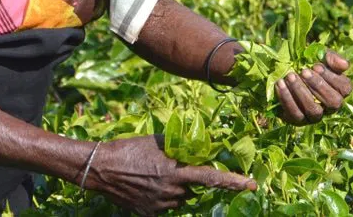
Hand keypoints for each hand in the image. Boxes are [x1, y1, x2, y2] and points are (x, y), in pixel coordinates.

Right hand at [82, 134, 255, 215]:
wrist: (100, 168)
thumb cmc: (129, 149)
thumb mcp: (157, 142)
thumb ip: (179, 148)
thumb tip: (194, 149)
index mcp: (176, 172)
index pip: (211, 179)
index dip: (233, 182)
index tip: (252, 185)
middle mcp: (172, 192)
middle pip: (192, 189)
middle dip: (186, 180)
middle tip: (168, 168)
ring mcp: (160, 206)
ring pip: (178, 199)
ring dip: (173, 189)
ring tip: (151, 175)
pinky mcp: (148, 214)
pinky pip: (163, 207)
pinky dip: (159, 198)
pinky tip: (144, 186)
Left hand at [276, 50, 352, 125]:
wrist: (285, 73)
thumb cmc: (308, 64)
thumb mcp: (321, 57)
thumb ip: (333, 58)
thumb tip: (345, 65)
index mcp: (340, 91)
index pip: (345, 88)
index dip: (332, 77)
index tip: (316, 65)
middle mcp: (330, 108)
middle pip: (333, 102)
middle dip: (318, 85)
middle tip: (303, 71)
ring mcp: (314, 116)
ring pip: (314, 111)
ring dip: (301, 92)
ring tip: (290, 76)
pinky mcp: (298, 120)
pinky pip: (295, 114)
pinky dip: (287, 98)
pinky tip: (280, 84)